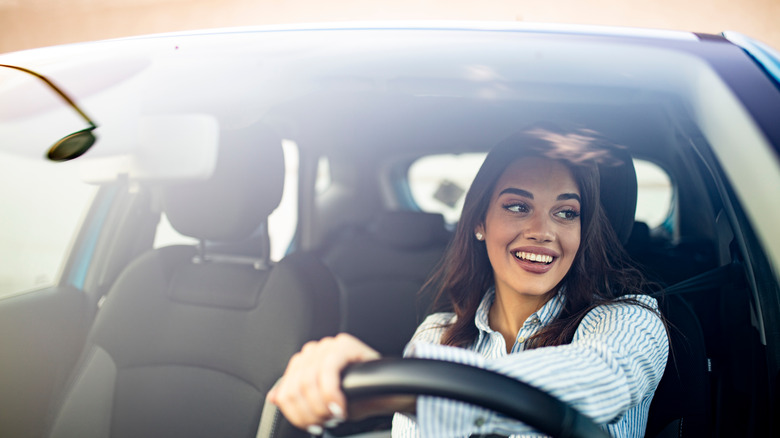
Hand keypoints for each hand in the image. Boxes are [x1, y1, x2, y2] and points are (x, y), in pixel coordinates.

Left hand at [266, 333, 380, 433]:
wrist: (386, 392)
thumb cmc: (355, 396)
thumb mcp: (321, 401)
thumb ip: (297, 397)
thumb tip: (274, 397)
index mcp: (303, 363)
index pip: (285, 390)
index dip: (296, 413)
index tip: (311, 426)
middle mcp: (313, 351)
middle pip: (295, 388)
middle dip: (310, 412)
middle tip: (325, 423)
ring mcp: (328, 345)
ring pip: (308, 381)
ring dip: (321, 406)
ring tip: (335, 416)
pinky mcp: (344, 345)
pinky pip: (328, 371)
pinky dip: (332, 394)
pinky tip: (341, 407)